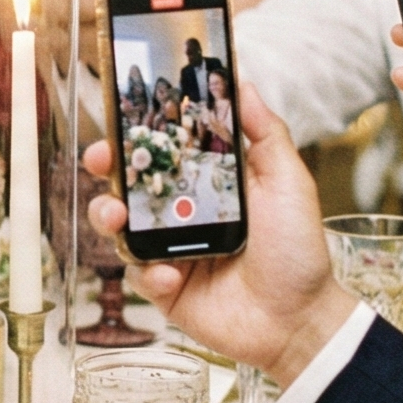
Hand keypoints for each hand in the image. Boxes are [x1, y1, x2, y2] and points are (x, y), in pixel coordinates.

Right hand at [84, 80, 358, 383]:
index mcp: (205, 184)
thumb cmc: (297, 249)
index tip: (120, 120)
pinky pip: (138, 275)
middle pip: (128, 184)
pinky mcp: (164, 289)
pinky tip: (170, 274)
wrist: (300, 319)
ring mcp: (168, 252)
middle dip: (107, 170)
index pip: (162, 151)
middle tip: (102, 162)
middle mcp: (181, 214)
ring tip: (119, 217)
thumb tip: (245, 83)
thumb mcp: (287, 182)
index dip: (136, 134)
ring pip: (120, 228)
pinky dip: (148, 272)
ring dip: (109, 215)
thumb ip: (264, 132)